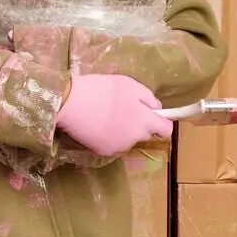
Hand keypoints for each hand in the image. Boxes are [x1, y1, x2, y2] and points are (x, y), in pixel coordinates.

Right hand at [55, 72, 171, 157]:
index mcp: (145, 121)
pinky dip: (109, 137)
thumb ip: (149, 98)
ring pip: (128, 140)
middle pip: (145, 133)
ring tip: (106, 116)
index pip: (166, 130)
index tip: (152, 115)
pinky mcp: (104, 152)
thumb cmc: (102, 90)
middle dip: (139, 124)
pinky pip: (113, 144)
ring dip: (124, 131)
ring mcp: (119, 148)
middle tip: (123, 109)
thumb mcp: (129, 84)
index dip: (161, 121)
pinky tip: (97, 124)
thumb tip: (157, 109)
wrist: (71, 104)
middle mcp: (135, 138)